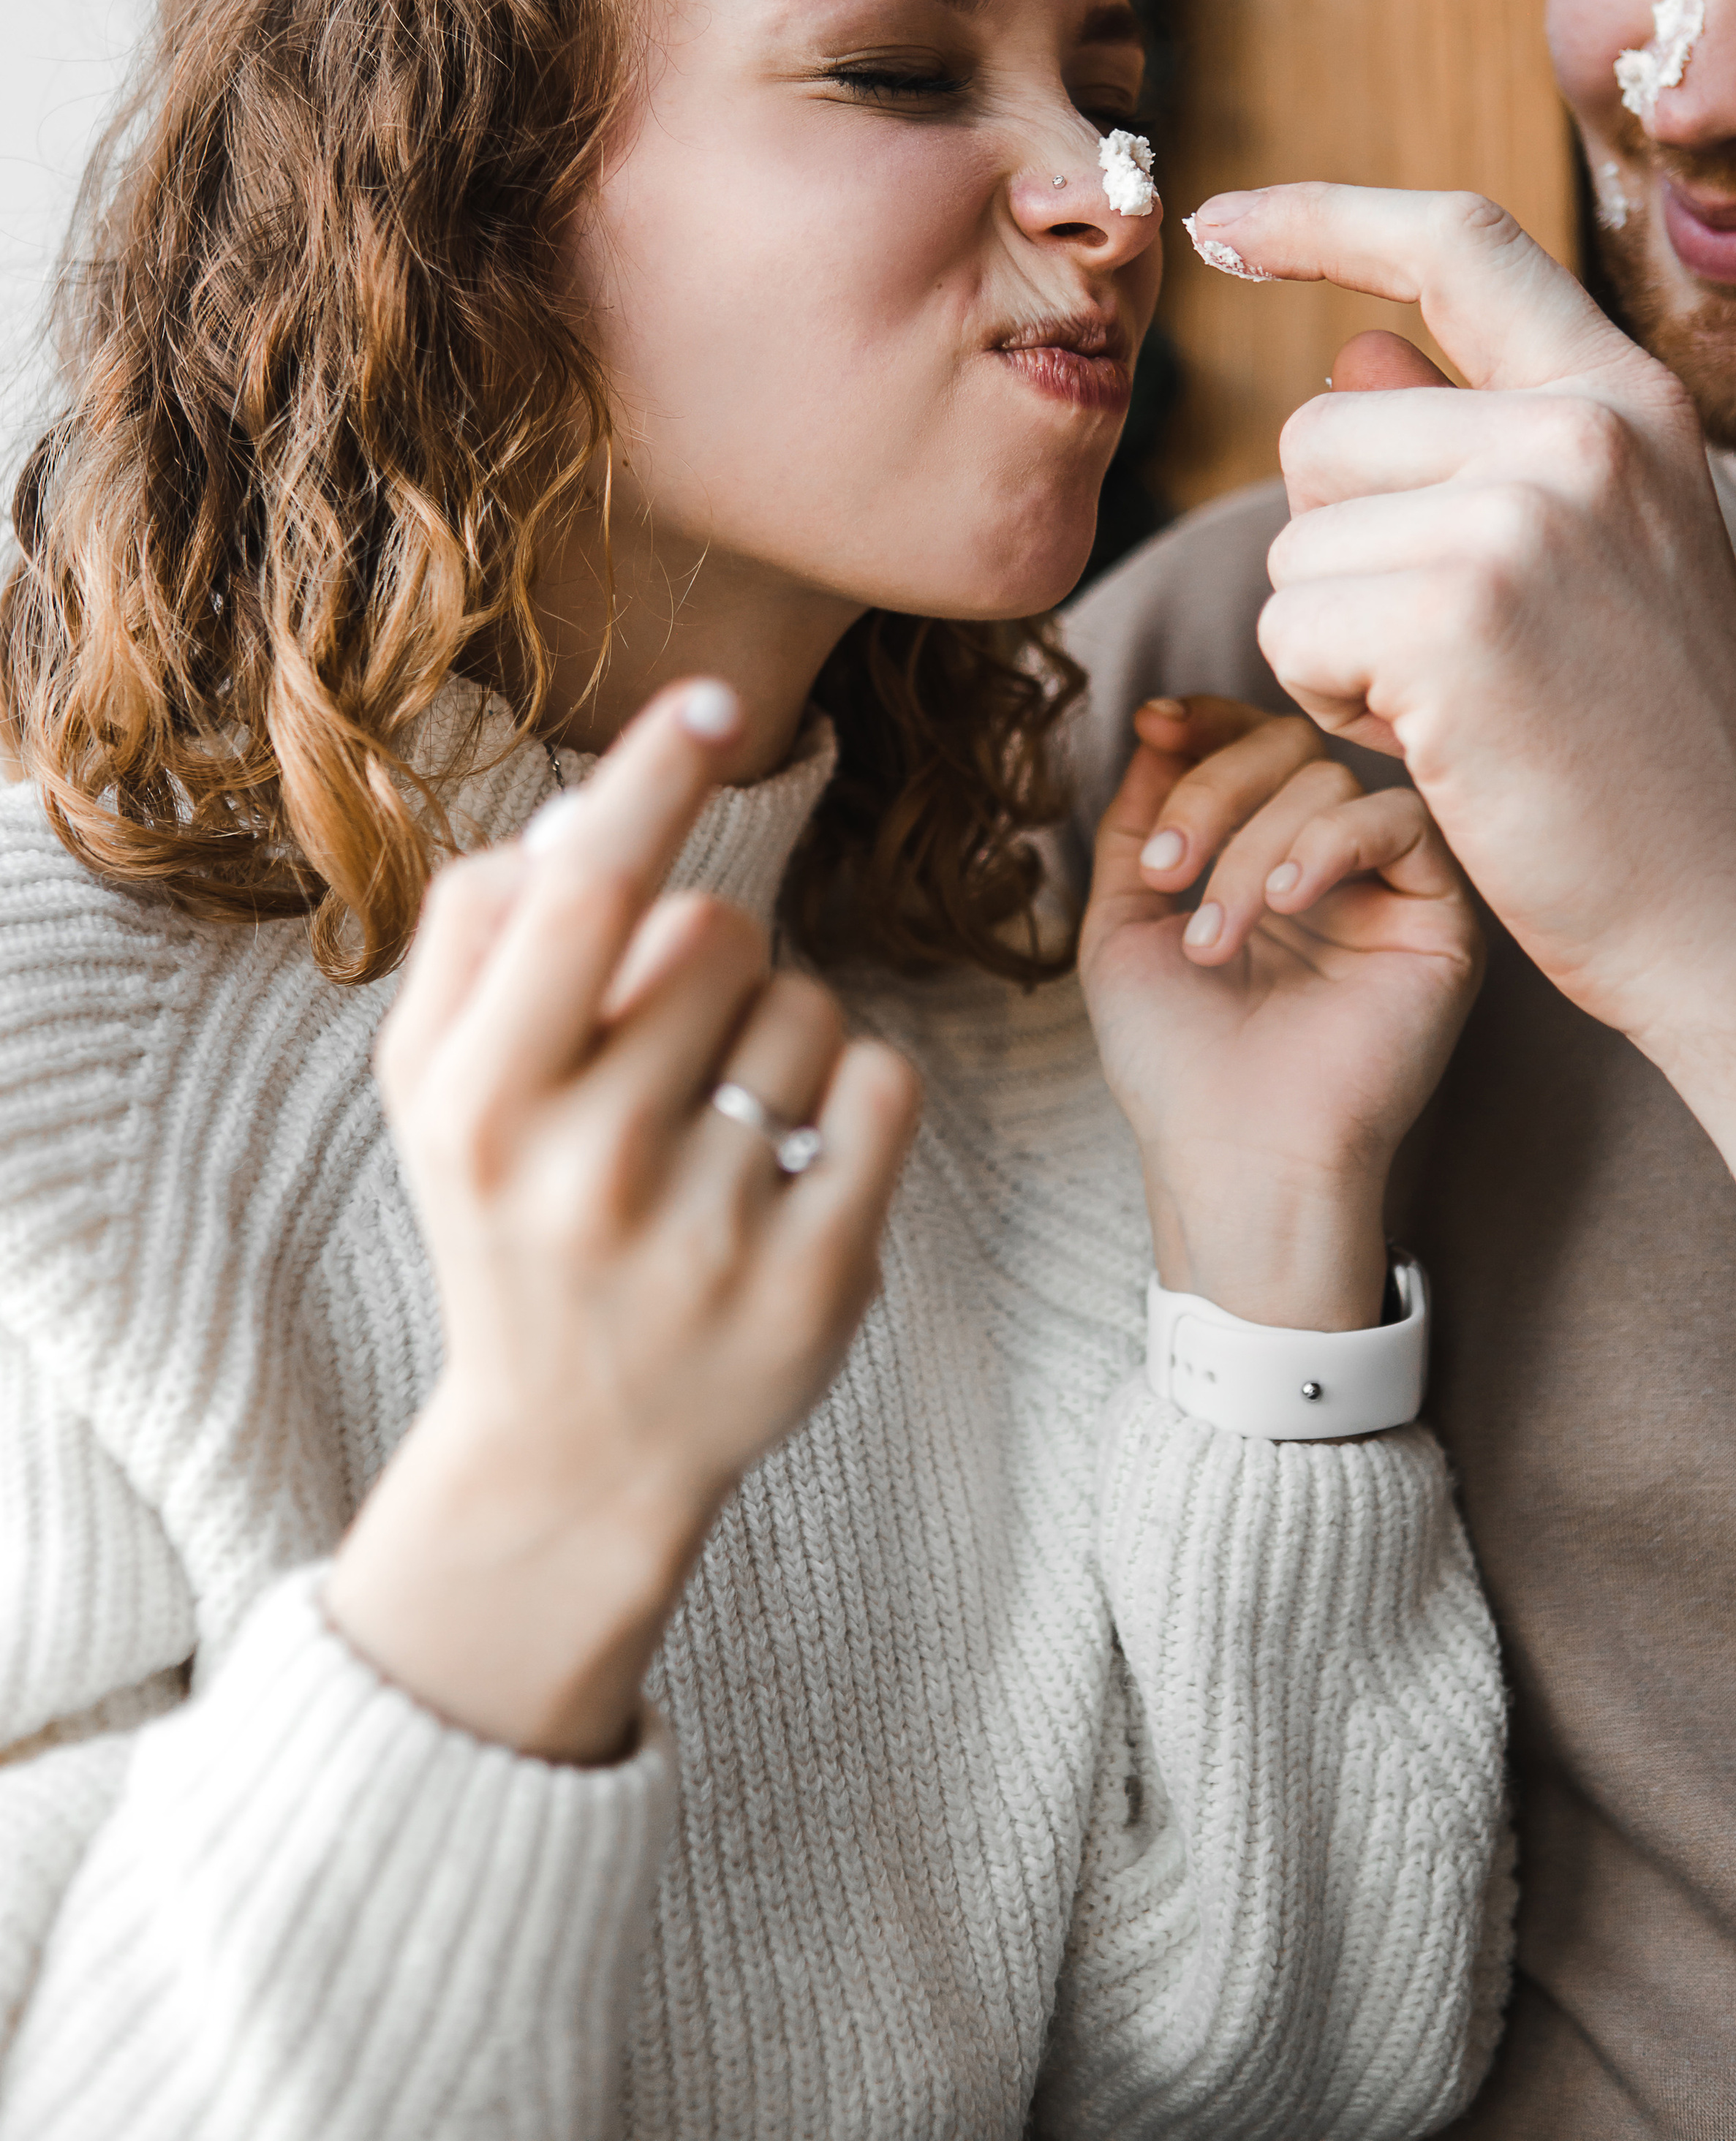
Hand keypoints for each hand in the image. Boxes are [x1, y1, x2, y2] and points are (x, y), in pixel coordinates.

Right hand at [327, 679, 920, 1762]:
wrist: (571, 1451)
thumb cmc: (510, 1221)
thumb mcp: (438, 1093)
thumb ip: (481, 938)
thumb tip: (595, 807)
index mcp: (477, 1102)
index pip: (580, 892)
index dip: (653, 776)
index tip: (714, 696)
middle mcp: (582, 1169)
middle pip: (716, 932)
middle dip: (713, 952)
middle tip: (673, 1047)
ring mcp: (705, 1234)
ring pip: (809, 1005)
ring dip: (784, 1032)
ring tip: (726, 1123)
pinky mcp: (814, 1285)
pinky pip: (885, 1087)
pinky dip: (860, 1095)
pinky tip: (802, 1159)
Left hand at [1079, 697, 1481, 1329]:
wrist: (1235, 1153)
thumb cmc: (1175, 1061)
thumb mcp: (1122, 923)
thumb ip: (1139, 820)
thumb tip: (1156, 726)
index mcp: (1261, 858)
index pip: (1253, 745)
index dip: (1207, 722)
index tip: (1155, 725)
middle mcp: (1330, 866)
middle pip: (1290, 747)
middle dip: (1214, 791)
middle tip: (1170, 873)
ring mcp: (1386, 889)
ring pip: (1331, 783)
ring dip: (1253, 848)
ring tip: (1217, 940)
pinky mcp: (1440, 917)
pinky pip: (1401, 822)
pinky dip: (1329, 846)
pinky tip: (1287, 906)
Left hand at [1189, 180, 1735, 1242]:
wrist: (1732, 898)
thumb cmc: (1641, 742)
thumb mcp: (1585, 555)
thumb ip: (1467, 440)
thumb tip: (1353, 351)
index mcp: (1623, 398)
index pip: (1457, 242)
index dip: (1322, 219)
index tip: (1221, 221)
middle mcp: (1579, 431)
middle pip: (1319, 432)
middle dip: (1337, 551)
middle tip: (1454, 653)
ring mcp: (1521, 517)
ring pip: (1292, 545)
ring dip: (1335, 642)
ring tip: (1463, 704)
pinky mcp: (1454, 617)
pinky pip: (1288, 631)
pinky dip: (1333, 705)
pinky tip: (1440, 744)